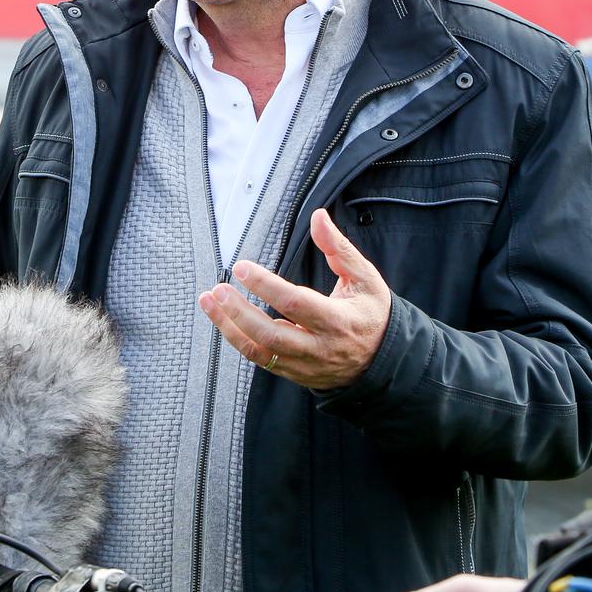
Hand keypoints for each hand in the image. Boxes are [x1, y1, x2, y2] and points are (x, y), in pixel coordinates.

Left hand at [196, 207, 390, 389]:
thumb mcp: (365, 278)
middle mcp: (319, 347)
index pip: (295, 303)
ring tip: (208, 301)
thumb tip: (318, 217)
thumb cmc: (371, 313)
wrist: (382, 360)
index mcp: (338, 321)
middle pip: (271, 334)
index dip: (265, 286)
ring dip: (229, 327)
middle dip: (239, 312)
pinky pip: (260, 360)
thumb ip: (339, 248)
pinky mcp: (294, 374)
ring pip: (260, 351)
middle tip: (218, 289)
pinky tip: (222, 320)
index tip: (242, 267)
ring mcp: (305, 365)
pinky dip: (237, 340)